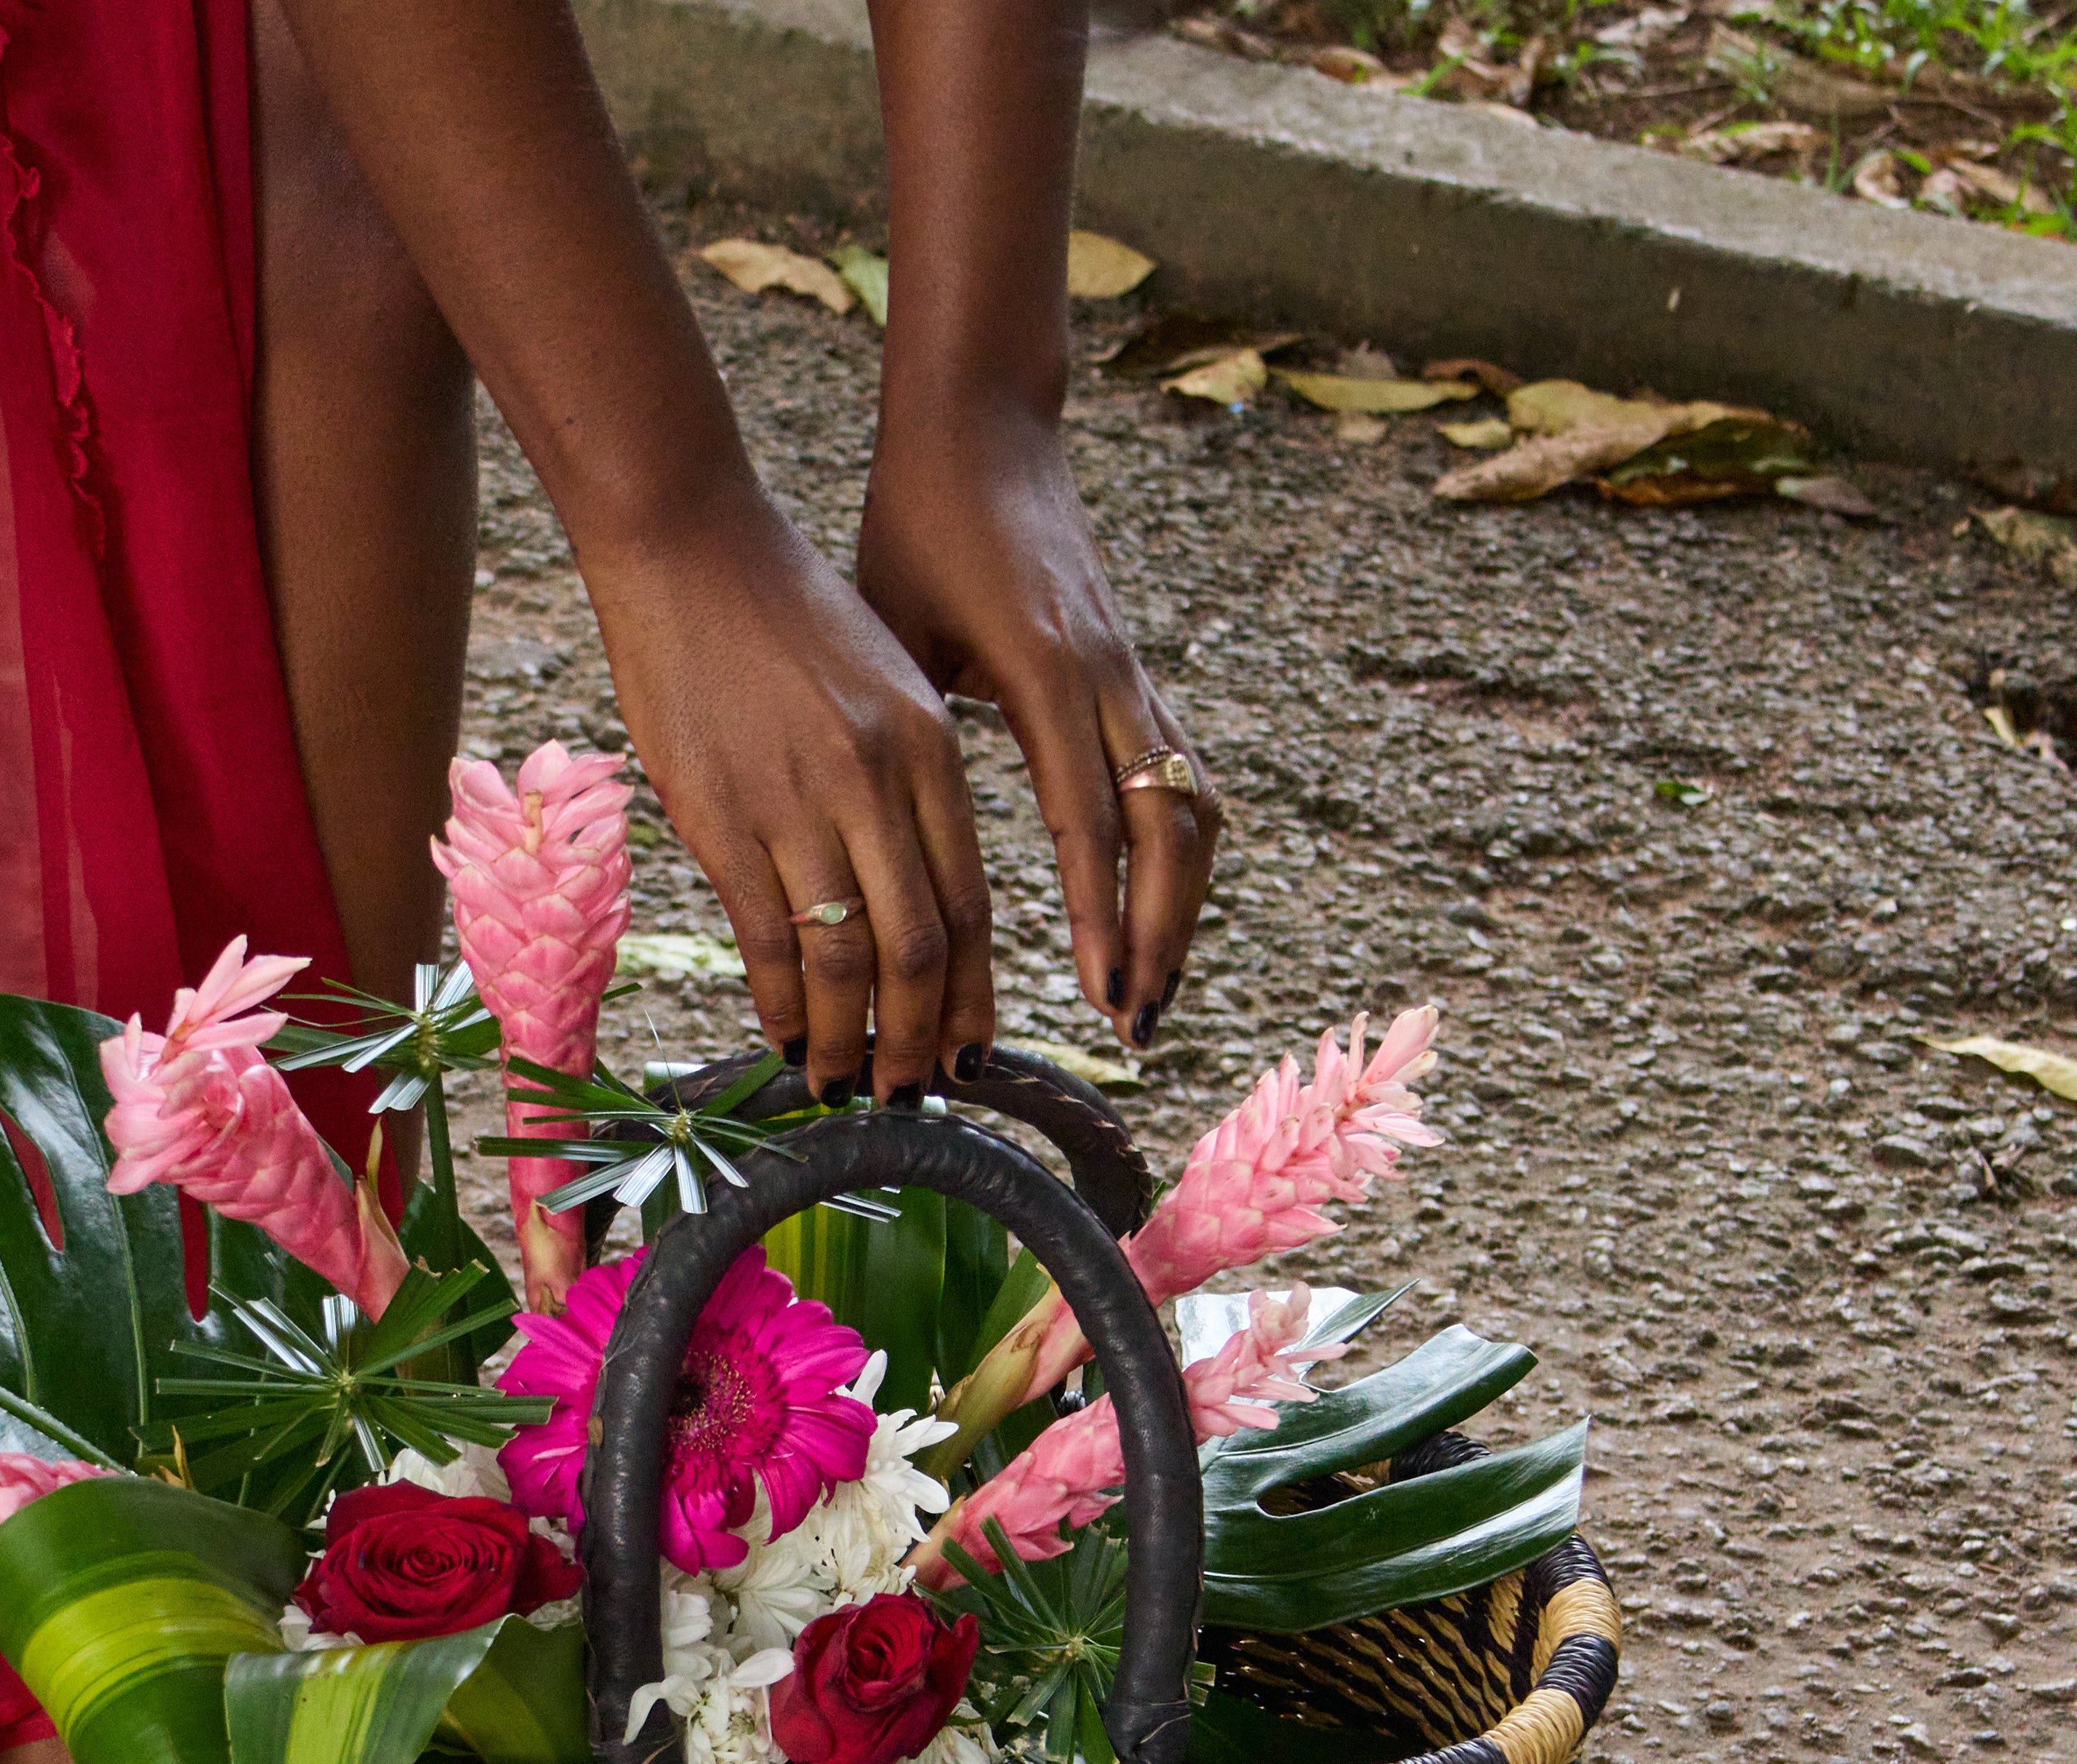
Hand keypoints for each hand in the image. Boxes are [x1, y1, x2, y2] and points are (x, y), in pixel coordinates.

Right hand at [582, 486, 999, 1101]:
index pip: (970, 903)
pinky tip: (783, 1037)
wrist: (690, 545)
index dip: (971, 995)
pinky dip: (780, 1004)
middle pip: (919, 948)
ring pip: (844, 957)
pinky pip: (766, 939)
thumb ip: (907, 786)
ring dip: (847, 1038)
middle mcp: (877, 782)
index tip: (968, 1052)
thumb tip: (912, 899)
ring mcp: (798, 803)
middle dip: (918, 1039)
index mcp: (931, 750)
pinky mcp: (722, 816)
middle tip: (910, 1092)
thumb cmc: (787, 615)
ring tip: (844, 1082)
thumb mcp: (885, 685)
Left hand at [857, 404, 1218, 1051]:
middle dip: (1159, 933)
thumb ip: (912, 738)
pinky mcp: (1137, 672)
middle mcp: (1107, 675)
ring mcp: (1133, 672)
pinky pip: (1182, 778)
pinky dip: (1178, 856)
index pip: (1090, 818)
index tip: (1102, 995)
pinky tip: (1156, 917)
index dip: (1101, 915)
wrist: (981, 425)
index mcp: (1046, 670)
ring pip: (1191, 807)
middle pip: (1167, 827)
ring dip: (1180, 906)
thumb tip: (885, 863)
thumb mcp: (895, 632)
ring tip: (1149, 991)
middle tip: (1135, 1024)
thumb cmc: (917, 525)